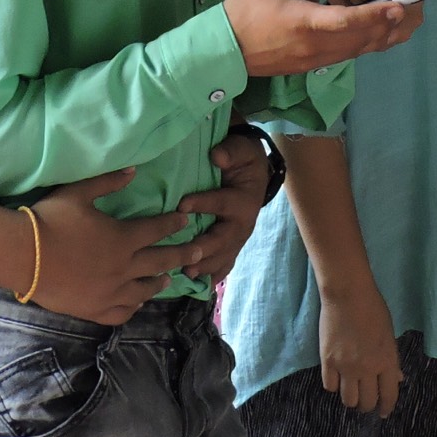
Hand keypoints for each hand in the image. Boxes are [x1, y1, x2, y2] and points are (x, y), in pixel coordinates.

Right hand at [27, 168, 205, 325]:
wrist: (22, 255)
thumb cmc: (50, 219)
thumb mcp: (79, 192)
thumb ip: (109, 182)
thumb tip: (134, 170)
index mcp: (123, 238)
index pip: (158, 230)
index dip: (174, 224)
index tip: (186, 220)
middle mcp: (123, 267)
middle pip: (161, 261)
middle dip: (182, 255)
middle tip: (198, 252)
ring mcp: (110, 291)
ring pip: (145, 290)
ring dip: (160, 282)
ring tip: (169, 278)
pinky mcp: (95, 309)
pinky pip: (123, 312)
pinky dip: (134, 305)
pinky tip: (137, 301)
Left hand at [174, 134, 268, 282]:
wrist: (254, 174)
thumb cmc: (243, 161)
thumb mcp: (240, 150)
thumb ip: (230, 151)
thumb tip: (217, 156)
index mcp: (244, 200)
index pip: (222, 202)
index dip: (203, 203)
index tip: (181, 205)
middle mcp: (243, 224)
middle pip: (224, 239)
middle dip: (204, 248)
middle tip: (185, 255)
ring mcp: (238, 238)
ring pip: (223, 256)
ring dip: (206, 266)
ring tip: (186, 274)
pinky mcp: (232, 246)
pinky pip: (224, 265)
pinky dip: (212, 276)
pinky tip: (198, 286)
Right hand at [224, 0, 420, 77]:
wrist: (225, 52)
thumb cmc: (244, 11)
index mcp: (305, 23)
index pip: (346, 20)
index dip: (374, 14)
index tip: (398, 6)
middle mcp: (317, 46)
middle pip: (363, 37)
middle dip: (393, 22)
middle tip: (420, 6)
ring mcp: (317, 59)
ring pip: (361, 48)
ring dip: (387, 34)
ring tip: (411, 18)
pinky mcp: (315, 64)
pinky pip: (350, 53)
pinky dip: (371, 42)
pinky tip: (385, 31)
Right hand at [319, 284, 403, 416]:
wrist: (347, 293)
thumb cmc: (373, 309)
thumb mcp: (389, 335)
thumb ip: (391, 360)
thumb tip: (396, 379)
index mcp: (387, 361)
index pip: (389, 395)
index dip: (386, 407)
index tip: (383, 412)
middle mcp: (367, 369)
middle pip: (367, 402)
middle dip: (368, 405)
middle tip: (366, 400)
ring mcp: (346, 367)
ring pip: (348, 400)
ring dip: (351, 399)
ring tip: (351, 391)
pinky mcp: (327, 361)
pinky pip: (330, 386)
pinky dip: (334, 386)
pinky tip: (337, 379)